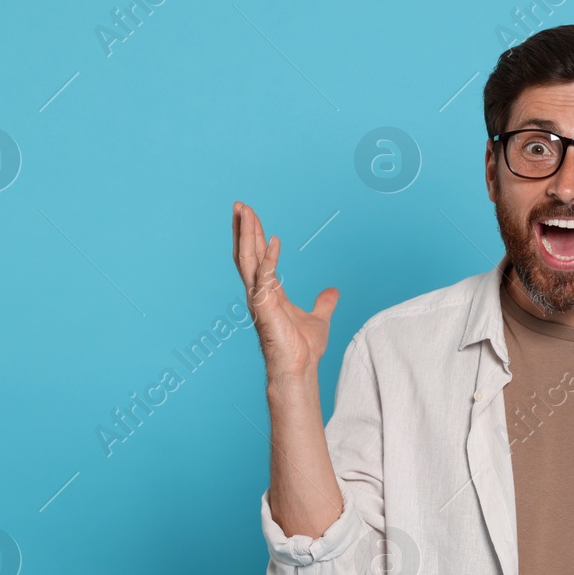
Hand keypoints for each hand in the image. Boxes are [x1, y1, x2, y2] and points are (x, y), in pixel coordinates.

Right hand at [232, 201, 340, 381]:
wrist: (300, 369)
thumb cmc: (303, 349)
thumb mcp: (318, 319)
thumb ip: (324, 304)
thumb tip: (333, 292)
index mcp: (269, 292)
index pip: (257, 257)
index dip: (254, 236)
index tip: (250, 216)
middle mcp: (259, 292)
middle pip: (247, 253)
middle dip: (243, 229)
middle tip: (239, 205)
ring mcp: (259, 299)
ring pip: (248, 260)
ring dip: (247, 235)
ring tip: (244, 212)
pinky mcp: (265, 307)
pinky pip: (266, 277)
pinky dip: (270, 259)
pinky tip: (275, 242)